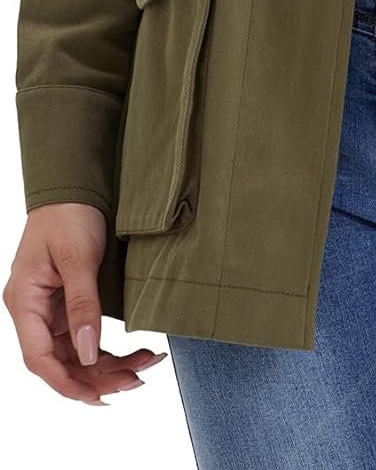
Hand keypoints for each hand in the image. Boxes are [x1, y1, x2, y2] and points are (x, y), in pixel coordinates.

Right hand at [3, 203, 166, 404]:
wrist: (75, 186)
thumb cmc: (69, 213)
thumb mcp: (78, 257)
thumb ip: (83, 305)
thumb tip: (88, 353)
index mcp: (25, 302)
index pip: (39, 358)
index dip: (67, 382)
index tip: (99, 395)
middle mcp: (34, 311)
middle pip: (60, 361)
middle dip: (97, 376)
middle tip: (136, 380)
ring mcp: (50, 308)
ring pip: (75, 353)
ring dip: (107, 365)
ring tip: (144, 367)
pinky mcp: (68, 303)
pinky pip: (84, 337)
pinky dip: (106, 349)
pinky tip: (133, 354)